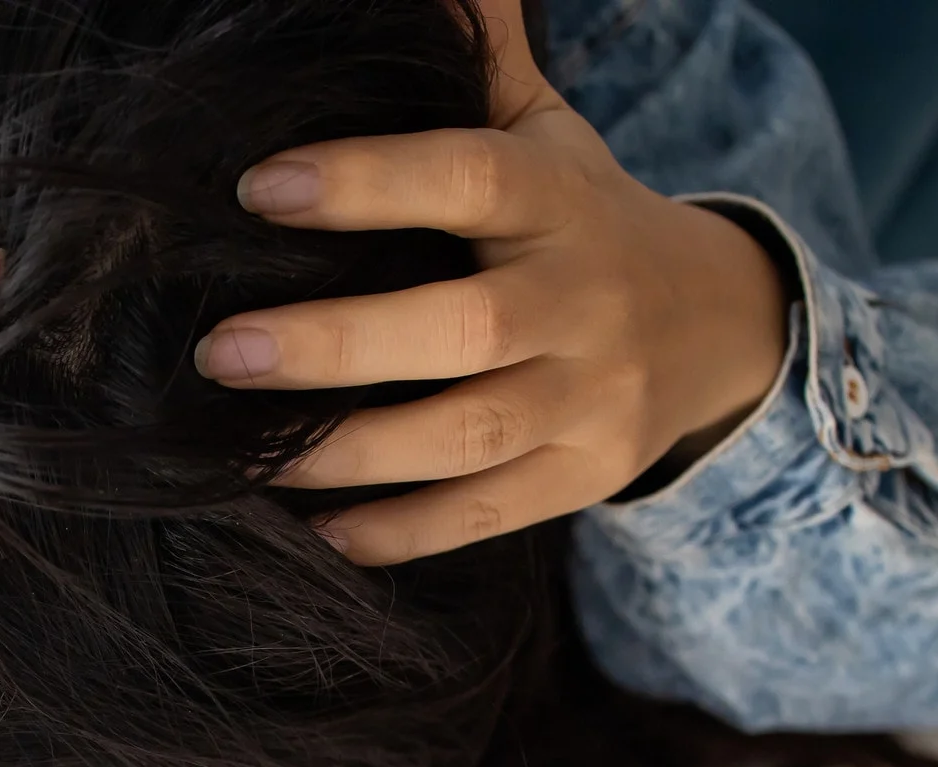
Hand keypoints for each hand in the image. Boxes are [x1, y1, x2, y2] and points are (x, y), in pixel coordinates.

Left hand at [193, 0, 786, 564]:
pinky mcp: (581, 478)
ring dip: (347, 453)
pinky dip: (395, 532)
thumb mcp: (544, 130)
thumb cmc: (579, 219)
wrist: (717, 325)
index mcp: (559, 200)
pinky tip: (310, 532)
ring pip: (466, 436)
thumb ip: (478, 62)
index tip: (256, 185)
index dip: (366, 181)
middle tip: (219, 352)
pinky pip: (481, 517)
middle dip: (335, 345)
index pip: (467, 179)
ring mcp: (589, 399)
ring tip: (240, 455)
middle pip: (463, 329)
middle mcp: (583, 301)